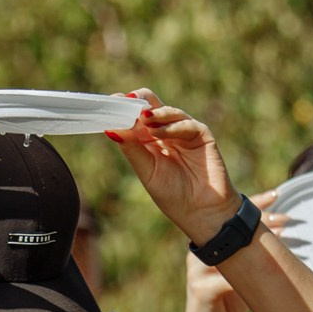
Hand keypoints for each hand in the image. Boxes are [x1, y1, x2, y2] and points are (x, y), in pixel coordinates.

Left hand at [107, 91, 240, 245]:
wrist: (200, 212)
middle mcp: (166, 132)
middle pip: (152, 105)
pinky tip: (158, 132)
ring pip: (168, 111)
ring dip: (154, 113)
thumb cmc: (173, 194)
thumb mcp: (146, 171)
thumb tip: (110, 128)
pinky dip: (171, 126)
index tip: (111, 103)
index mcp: (149, 140)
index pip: (134, 117)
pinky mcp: (201, 135)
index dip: (124, 109)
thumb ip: (132, 149)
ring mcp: (184, 132)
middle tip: (126, 100)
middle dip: (139, 100)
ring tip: (143, 118)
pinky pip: (186, 124)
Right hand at [179, 189, 275, 311]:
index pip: (229, 215)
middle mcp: (200, 253)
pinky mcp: (200, 290)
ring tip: (282, 236)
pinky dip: (248, 275)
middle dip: (261, 219)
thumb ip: (255, 255)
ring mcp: (197, 270)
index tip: (278, 194)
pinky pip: (226, 280)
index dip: (253, 203)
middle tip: (288, 217)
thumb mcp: (243, 276)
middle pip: (229, 226)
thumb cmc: (227, 303)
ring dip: (256, 243)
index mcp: (209, 245)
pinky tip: (266, 272)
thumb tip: (283, 232)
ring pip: (230, 250)